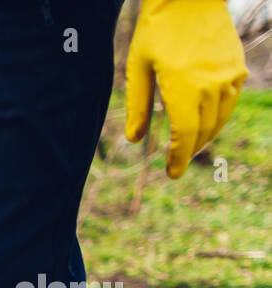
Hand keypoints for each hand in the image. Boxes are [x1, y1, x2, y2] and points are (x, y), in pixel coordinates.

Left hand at [125, 0, 247, 178]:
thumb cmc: (157, 30)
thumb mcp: (138, 68)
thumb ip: (137, 106)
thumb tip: (134, 141)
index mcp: (185, 87)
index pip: (186, 135)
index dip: (179, 158)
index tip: (172, 174)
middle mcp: (212, 85)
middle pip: (204, 131)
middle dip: (190, 150)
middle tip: (177, 164)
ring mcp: (229, 75)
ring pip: (221, 118)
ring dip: (206, 136)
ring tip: (190, 146)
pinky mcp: (237, 66)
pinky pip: (231, 101)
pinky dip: (218, 116)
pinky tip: (206, 121)